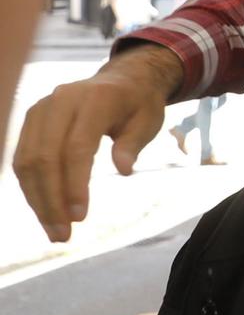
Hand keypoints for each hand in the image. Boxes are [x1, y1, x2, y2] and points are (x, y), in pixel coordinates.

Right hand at [12, 44, 182, 240]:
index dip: (74, 184)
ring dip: (37, 199)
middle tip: (62, 235)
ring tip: (54, 231)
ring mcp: (40, 110)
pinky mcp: (31, 120)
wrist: (122, 78)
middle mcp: (59, 102)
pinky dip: (30, 187)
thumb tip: (124, 170)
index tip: (80, 217)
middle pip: (45, 157)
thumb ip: (133, 144)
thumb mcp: (149, 121)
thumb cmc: (140, 105)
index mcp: (94, 100)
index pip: (76, 147)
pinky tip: (44, 210)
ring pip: (27, 160)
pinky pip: (22, 157)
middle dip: (51, 200)